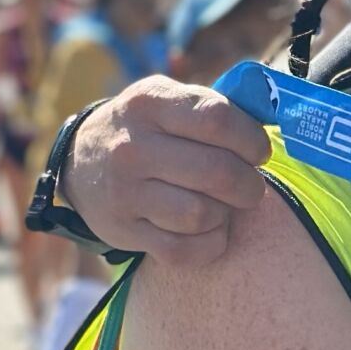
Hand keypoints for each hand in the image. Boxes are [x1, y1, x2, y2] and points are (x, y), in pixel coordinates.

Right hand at [65, 79, 269, 265]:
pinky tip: (208, 229)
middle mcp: (133, 147)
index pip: (217, 119)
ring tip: (221, 205)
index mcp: (149, 103)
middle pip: (217, 172)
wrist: (80, 162)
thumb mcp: (167, 99)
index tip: (258, 151)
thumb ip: (214, 106)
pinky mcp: (123, 232)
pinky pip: (183, 250)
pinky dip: (208, 244)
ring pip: (201, 214)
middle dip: (249, 184)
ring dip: (225, 214)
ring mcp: (125, 192)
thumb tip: (270, 118)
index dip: (251, 139)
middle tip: (249, 186)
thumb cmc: (146, 129)